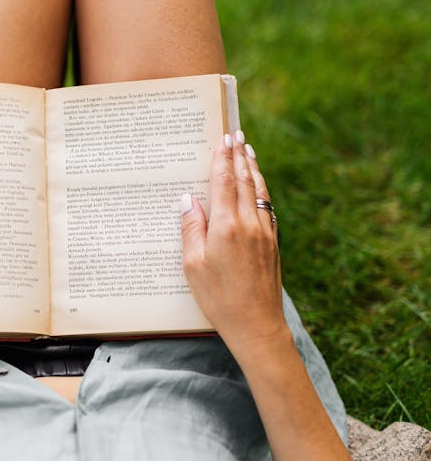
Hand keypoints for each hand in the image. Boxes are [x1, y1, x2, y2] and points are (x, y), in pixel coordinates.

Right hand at [181, 130, 284, 355]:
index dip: (222, 158)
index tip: (223, 138)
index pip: (223, 183)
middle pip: (244, 181)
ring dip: (253, 168)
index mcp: (226, 227)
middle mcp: (249, 224)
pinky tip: (258, 186)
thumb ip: (191, 229)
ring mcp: (264, 233)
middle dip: (238, 155)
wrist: (257, 325)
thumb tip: (188, 199)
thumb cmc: (218, 298)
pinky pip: (267, 207)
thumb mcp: (193, 265)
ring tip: (248, 150)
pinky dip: (261, 189)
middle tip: (236, 135)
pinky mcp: (272, 243)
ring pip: (259, 191)